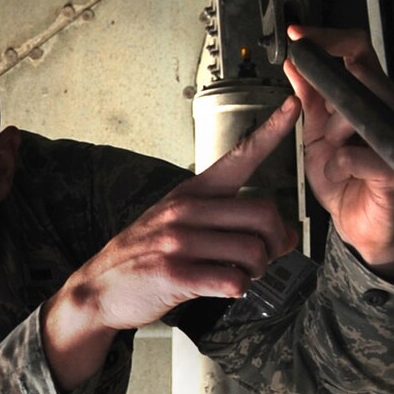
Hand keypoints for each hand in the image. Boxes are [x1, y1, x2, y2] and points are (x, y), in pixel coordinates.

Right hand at [42, 93, 301, 389]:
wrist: (100, 287)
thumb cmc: (145, 254)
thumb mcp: (178, 222)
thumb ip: (228, 222)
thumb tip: (282, 234)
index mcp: (192, 192)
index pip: (239, 156)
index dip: (272, 131)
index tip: (293, 105)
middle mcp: (185, 210)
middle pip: (263, 213)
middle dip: (276, 242)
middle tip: (267, 255)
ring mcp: (178, 241)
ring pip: (252, 251)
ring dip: (257, 270)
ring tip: (240, 274)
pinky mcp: (173, 273)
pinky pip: (231, 280)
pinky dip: (238, 288)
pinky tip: (225, 288)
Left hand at [283, 24, 393, 276]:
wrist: (357, 222)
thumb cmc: (344, 178)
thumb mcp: (315, 133)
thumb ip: (308, 98)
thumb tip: (293, 65)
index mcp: (368, 96)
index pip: (357, 49)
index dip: (328, 38)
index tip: (298, 36)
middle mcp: (388, 110)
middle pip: (364, 73)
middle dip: (329, 92)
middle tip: (316, 113)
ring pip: (364, 110)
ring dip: (334, 128)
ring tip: (329, 147)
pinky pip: (360, 156)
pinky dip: (339, 163)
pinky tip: (336, 171)